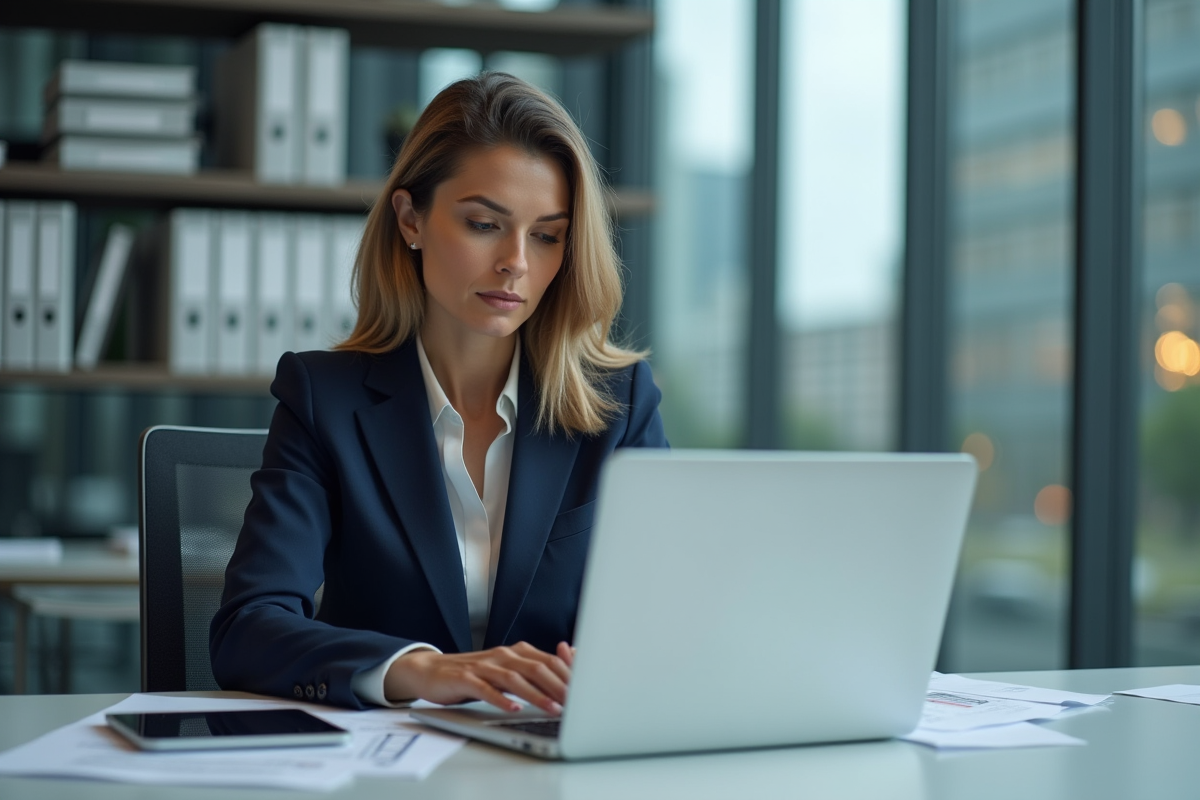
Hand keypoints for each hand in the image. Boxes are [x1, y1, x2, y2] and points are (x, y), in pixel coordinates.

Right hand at [385, 641, 573, 714]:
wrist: (430, 670)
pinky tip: (514, 708)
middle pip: (536, 667)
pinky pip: (486, 689)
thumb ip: (534, 669)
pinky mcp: (465, 679)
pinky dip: (501, 699)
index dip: (568, 675)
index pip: (549, 660)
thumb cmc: (474, 674)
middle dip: (559, 686)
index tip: (586, 691)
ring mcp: (483, 666)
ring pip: (515, 678)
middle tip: (576, 703)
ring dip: (536, 695)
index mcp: (516, 652)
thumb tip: (568, 663)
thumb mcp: (506, 670)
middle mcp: (503, 655)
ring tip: (553, 709)